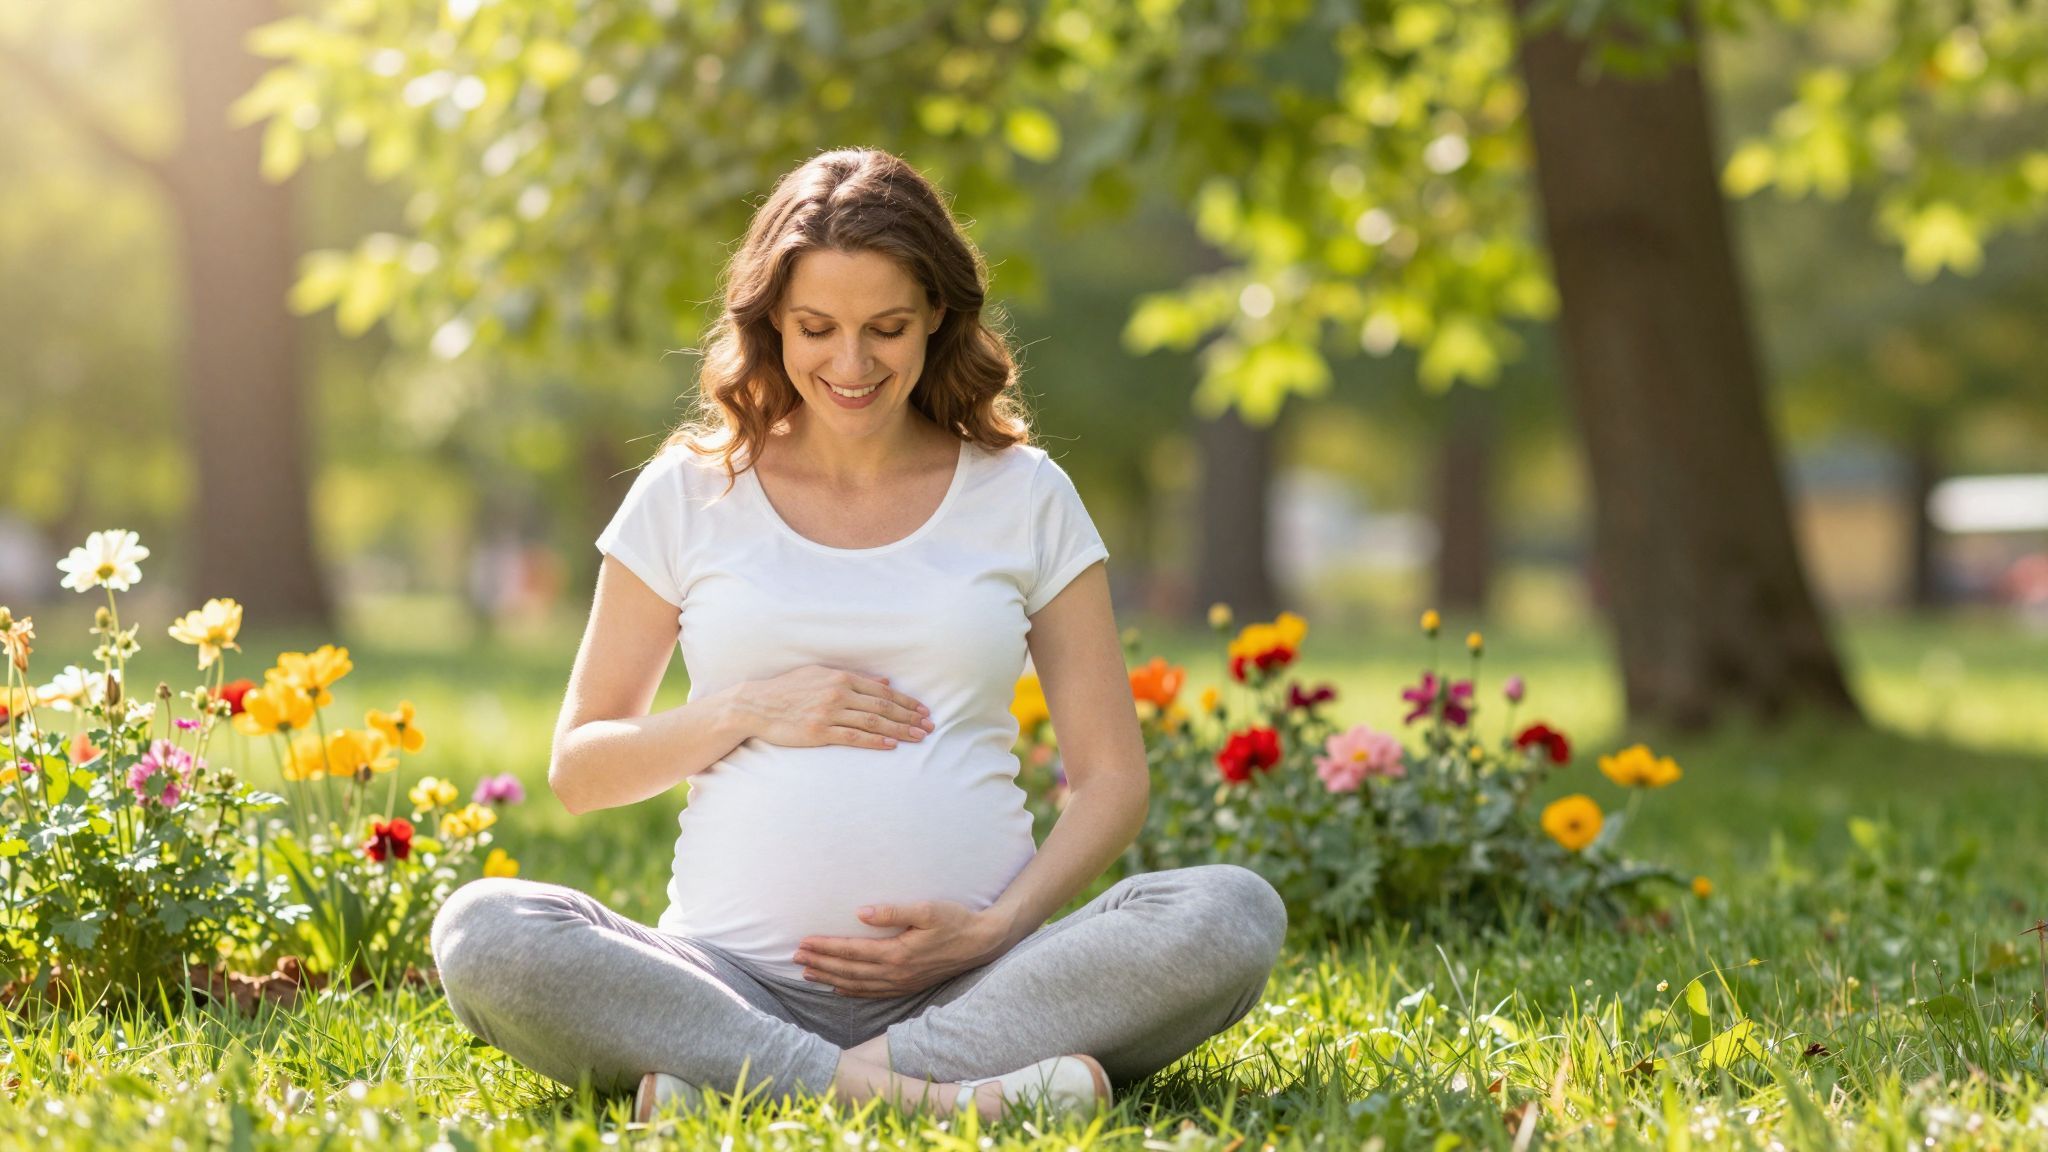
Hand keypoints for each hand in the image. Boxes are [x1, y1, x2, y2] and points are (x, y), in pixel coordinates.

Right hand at [735, 665, 932, 750]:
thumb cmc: (788, 689)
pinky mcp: (819, 732)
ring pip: (873, 722)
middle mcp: (838, 693)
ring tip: (918, 737)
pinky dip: (875, 740)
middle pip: (883, 707)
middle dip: (910, 717)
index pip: (882, 691)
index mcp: (841, 677)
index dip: (906, 702)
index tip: (923, 711)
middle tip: (930, 726)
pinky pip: (853, 737)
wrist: (756, 705)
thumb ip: (853, 678)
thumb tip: (884, 681)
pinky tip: (891, 745)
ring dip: (899, 730)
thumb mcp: (820, 675)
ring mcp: (829, 713)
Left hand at [793, 901, 1008, 996]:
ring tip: (808, 973)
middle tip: (795, 958)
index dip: (825, 948)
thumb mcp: (927, 909)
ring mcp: (901, 982)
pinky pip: (872, 993)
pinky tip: (839, 989)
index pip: (851, 951)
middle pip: (848, 970)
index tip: (803, 943)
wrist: (982, 943)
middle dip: (820, 964)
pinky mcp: (907, 985)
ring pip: (857, 985)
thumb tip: (860, 913)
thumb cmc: (955, 920)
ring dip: (831, 978)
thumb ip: (892, 912)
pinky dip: (852, 992)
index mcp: (896, 953)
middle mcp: (895, 972)